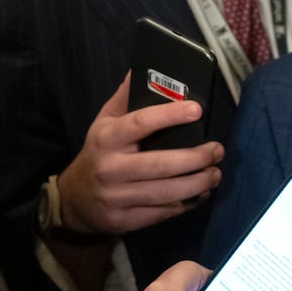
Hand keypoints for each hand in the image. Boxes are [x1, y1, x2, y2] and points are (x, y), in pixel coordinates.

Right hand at [56, 74, 223, 235]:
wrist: (74, 201)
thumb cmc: (98, 154)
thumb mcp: (103, 123)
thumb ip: (124, 98)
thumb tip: (141, 69)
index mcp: (106, 139)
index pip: (140, 123)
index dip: (170, 116)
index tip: (196, 110)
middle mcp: (110, 168)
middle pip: (161, 164)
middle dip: (196, 158)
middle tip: (217, 150)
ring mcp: (117, 197)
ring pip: (166, 192)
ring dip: (198, 183)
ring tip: (215, 173)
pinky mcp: (125, 220)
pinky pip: (163, 212)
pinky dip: (187, 203)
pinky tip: (201, 193)